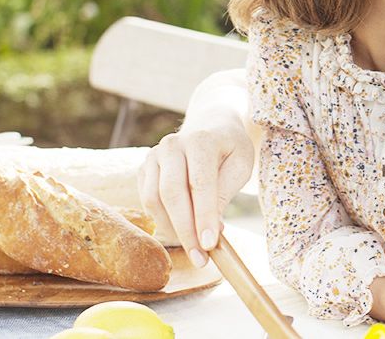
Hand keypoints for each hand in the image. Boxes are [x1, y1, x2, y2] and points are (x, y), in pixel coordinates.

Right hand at [138, 104, 254, 267]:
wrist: (210, 125)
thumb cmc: (230, 148)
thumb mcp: (240, 165)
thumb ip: (224, 193)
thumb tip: (210, 230)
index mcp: (200, 140)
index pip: (200, 183)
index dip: (204, 216)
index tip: (210, 245)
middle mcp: (172, 145)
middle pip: (171, 193)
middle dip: (186, 230)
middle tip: (200, 258)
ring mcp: (154, 155)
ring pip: (153, 199)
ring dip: (172, 229)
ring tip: (194, 247)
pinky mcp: (144, 168)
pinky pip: (147, 200)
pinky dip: (163, 220)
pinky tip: (182, 229)